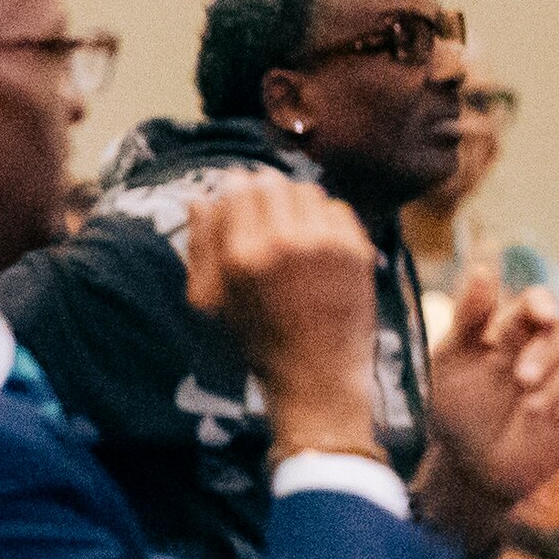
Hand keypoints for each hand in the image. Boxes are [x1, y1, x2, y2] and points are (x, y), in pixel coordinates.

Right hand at [182, 177, 387, 447]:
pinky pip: (337, 209)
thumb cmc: (256, 341)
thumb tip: (200, 199)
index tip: (237, 196)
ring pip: (307, 190)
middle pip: (272, 182)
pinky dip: (324, 218)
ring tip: (289, 227)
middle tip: (264, 210)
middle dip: (264, 191)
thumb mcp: (210, 301)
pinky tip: (316, 242)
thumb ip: (200, 246)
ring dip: (295, 201)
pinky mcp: (357, 251)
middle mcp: (285, 242)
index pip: (237, 188)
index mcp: (242, 255)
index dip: (234, 188)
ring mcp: (326, 244)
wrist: (317, 375)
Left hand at [421, 268, 558, 510]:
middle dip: (546, 354)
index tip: (541, 315)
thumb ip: (469, 317)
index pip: (539, 302)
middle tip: (521, 380)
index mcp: (513, 331)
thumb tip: (484, 269)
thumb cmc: (457, 412)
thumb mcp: (450, 363)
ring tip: (531, 409)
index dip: (543, 304)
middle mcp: (545, 349)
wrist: (472, 468)